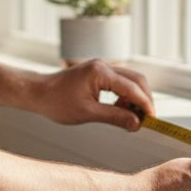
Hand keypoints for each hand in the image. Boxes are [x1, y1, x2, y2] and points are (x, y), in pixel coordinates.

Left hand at [26, 59, 153, 130]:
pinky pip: (120, 82)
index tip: (152, 120)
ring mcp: (102, 68)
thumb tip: (136, 124)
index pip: (132, 88)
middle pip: (137, 80)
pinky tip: (120, 109)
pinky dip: (125, 96)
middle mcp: (104, 66)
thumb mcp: (87, 113)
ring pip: (130, 80)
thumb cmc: (57, 102)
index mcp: (101, 73)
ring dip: (135, 98)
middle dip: (144, 100)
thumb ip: (114, 117)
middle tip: (145, 120)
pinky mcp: (99, 73)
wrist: (38, 93)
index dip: (145, 105)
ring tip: (130, 118)